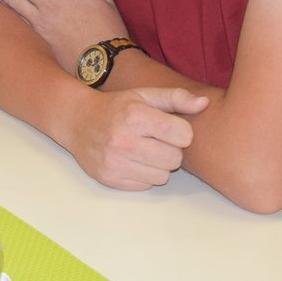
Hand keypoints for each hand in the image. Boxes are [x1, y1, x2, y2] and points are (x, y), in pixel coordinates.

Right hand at [62, 86, 207, 189]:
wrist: (77, 121)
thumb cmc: (117, 107)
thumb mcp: (144, 95)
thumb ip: (176, 97)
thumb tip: (204, 104)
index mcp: (135, 115)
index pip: (184, 135)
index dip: (180, 131)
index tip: (166, 126)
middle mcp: (124, 140)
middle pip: (175, 159)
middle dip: (169, 150)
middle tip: (153, 140)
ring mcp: (115, 162)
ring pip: (162, 176)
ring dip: (157, 165)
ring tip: (142, 150)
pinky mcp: (109, 178)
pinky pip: (146, 185)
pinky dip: (143, 175)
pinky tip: (131, 161)